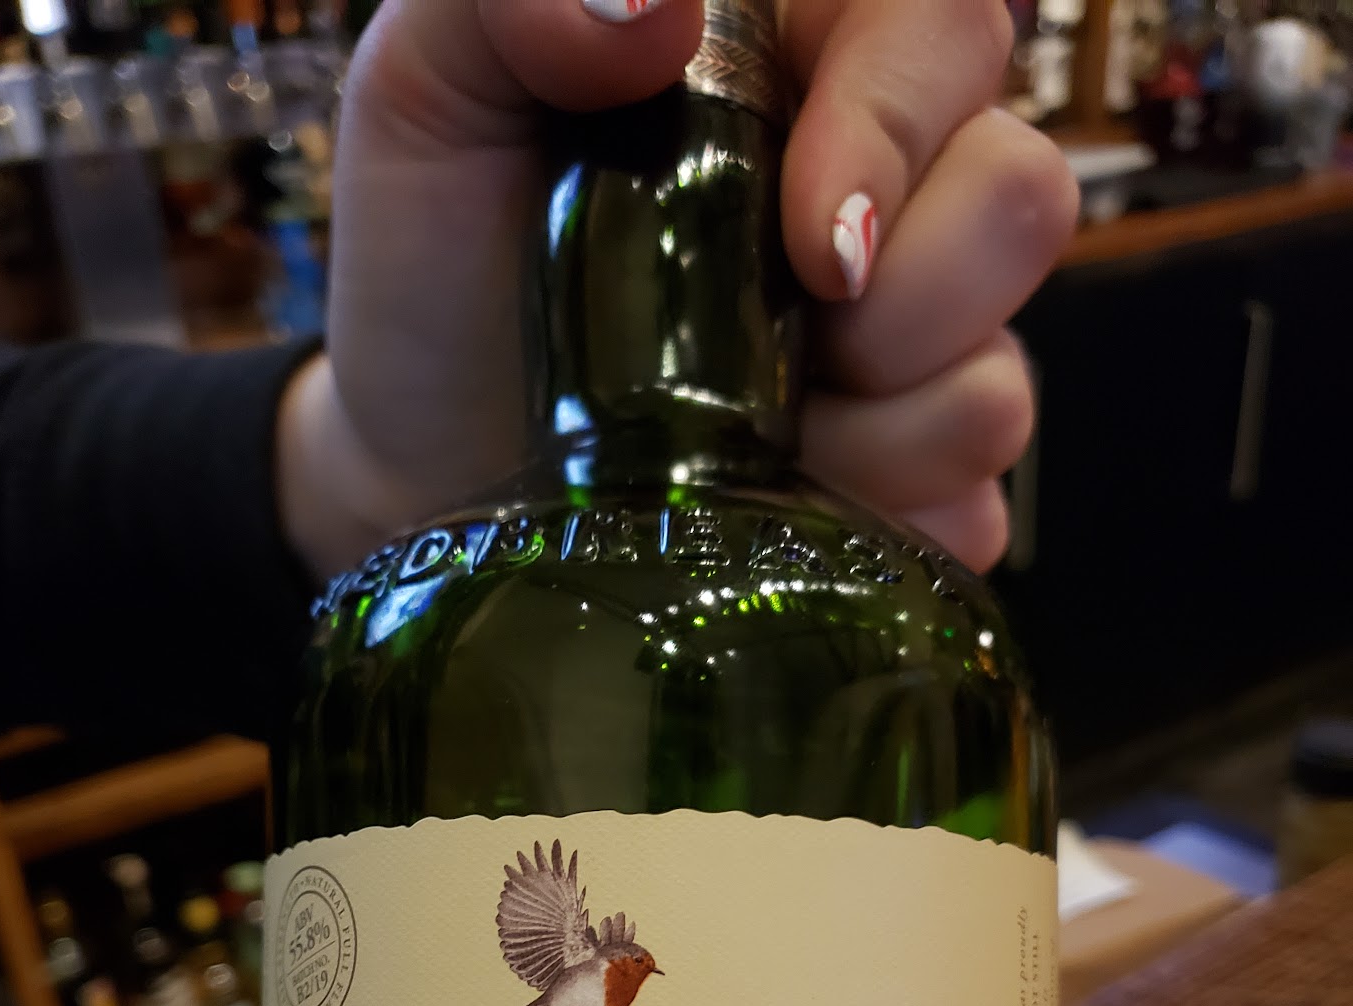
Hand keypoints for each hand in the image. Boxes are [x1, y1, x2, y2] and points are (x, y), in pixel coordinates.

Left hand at [280, 0, 1076, 579]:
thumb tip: (653, 4)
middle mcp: (881, 198)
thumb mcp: (425, 96)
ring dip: (877, 422)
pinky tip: (783, 502)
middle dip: (905, 294)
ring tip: (750, 436)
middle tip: (779, 340)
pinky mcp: (910, 486)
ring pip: (1003, 376)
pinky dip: (876, 515)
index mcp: (794, 69)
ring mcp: (909, 354)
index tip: (812, 238)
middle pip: (1021, 196)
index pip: (946, 21)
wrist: (424, 475)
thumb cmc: (439, 277)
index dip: (905, 119)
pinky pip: (969, 502)